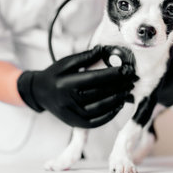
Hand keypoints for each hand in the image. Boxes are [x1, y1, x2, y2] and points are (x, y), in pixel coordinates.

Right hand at [17, 46, 138, 127]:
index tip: (126, 69)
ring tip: (128, 91)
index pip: (94, 79)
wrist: (40, 93)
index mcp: (65, 84)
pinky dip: (110, 114)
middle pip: (100, 93)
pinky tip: (119, 105)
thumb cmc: (55, 75)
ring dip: (118, 100)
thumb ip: (84, 57)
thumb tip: (103, 50)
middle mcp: (68, 101)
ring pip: (101, 108)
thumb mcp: (65, 62)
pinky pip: (96, 121)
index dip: (112, 74)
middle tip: (132, 79)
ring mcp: (71, 114)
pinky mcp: (75, 123)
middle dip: (119, 86)